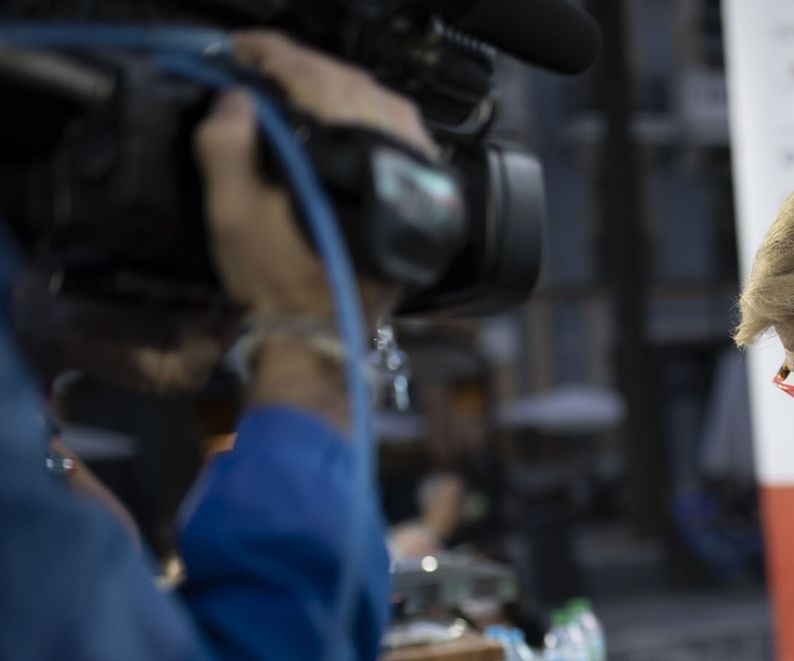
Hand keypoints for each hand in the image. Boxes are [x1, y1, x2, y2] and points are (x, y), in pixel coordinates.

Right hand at [193, 30, 436, 320]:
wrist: (324, 335)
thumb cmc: (277, 280)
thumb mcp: (233, 214)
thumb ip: (227, 146)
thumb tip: (238, 97)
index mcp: (345, 157)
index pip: (312, 79)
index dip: (272, 55)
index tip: (243, 49)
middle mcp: (391, 159)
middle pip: (350, 85)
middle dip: (304, 67)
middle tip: (265, 64)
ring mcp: (415, 177)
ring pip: (381, 104)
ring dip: (338, 86)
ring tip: (299, 85)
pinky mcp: (423, 197)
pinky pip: (402, 133)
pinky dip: (371, 114)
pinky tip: (346, 117)